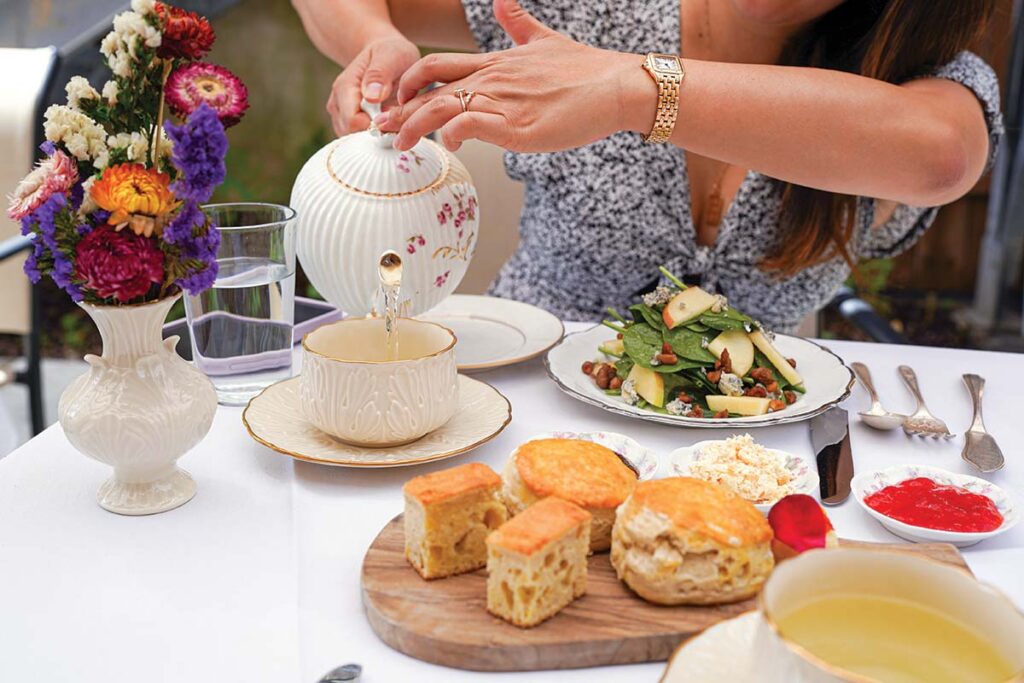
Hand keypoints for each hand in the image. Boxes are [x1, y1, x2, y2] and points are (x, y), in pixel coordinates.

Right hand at [326, 35, 420, 135]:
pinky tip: (388, 121)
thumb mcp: (391, 55)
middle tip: (398, 117)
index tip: (395, 118)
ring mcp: (340, 115)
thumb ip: (380, 74)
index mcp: (345, 87)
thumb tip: (371, 96)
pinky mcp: (347, 124)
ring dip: (376, 134)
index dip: (375, 126)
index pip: (353, 121)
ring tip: (393, 115)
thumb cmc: (391, 53)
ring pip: (355, 140)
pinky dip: (375, 135)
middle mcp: (337, 103)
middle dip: (377, 132)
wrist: (385, 54)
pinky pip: (359, 140)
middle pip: (353, 135)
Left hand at [376, 0, 642, 151]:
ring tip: (400, 144)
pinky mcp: (515, 126)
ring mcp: (502, 101)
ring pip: (441, 108)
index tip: (397, 101)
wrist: (617, 86)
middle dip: (400, 111)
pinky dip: (452, 135)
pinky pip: (469, 125)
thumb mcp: (545, 40)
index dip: (410, 83)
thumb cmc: (586, 70)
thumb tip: (503, 0)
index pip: (437, 67)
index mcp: (494, 62)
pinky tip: (450, 146)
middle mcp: (492, 79)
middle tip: (382, 129)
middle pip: (430, 90)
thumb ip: (518, 23)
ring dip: (414, 127)